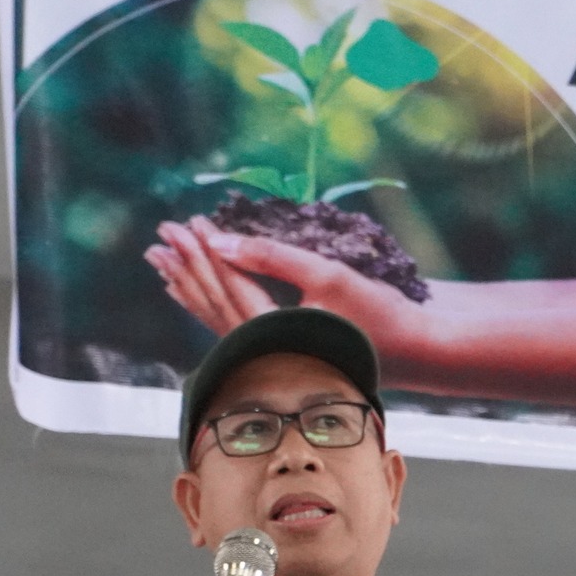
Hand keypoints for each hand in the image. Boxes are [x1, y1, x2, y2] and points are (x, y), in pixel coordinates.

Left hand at [147, 218, 428, 352]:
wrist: (413, 351)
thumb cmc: (376, 313)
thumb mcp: (326, 275)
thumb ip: (272, 257)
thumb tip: (219, 242)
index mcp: (271, 328)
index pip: (228, 282)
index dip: (206, 249)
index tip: (188, 221)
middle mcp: (263, 347)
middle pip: (213, 299)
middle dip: (186, 264)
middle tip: (161, 234)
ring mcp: (269, 354)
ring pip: (215, 315)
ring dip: (188, 285)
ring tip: (161, 262)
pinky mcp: (279, 353)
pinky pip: (228, 326)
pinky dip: (205, 306)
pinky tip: (193, 294)